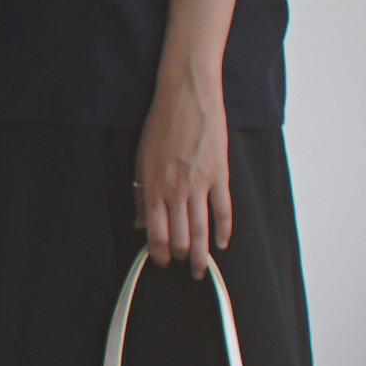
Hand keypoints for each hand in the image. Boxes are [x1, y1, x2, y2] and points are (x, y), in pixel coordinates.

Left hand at [135, 59, 229, 276]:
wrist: (186, 96)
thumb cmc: (161, 125)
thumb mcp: (142, 159)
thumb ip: (142, 195)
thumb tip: (140, 224)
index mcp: (154, 187)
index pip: (155, 234)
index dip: (159, 254)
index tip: (162, 262)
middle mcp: (176, 190)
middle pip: (179, 238)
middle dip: (182, 258)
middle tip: (186, 268)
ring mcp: (199, 184)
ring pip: (201, 230)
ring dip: (202, 255)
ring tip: (202, 269)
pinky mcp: (219, 175)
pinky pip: (223, 210)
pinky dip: (224, 231)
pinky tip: (222, 243)